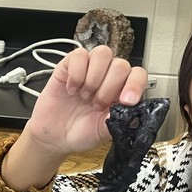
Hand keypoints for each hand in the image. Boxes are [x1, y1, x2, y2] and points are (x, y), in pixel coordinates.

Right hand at [24, 45, 147, 156]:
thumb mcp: (103, 133)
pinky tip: (71, 88)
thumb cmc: (80, 133)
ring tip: (84, 95)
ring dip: (93, 78)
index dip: (135, 85)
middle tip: (96, 105)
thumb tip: (131, 110)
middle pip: (120, 65)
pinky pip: (79, 55)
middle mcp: (108, 77)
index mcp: (121, 92)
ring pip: (103, 53)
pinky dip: (76, 74)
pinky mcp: (69, 66)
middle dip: (108, 88)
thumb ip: (118, 120)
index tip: (126, 100)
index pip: (138, 75)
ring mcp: (89, 69)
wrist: (53, 137)